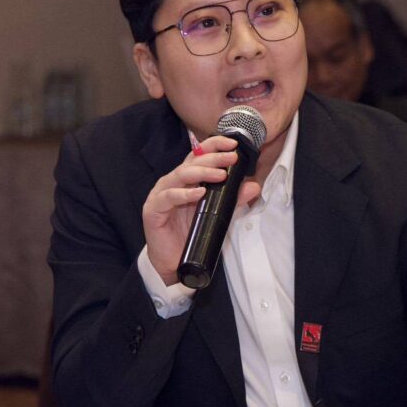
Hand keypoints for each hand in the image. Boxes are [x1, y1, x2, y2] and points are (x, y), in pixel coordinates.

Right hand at [142, 136, 260, 284]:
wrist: (172, 261)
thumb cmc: (191, 233)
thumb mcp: (216, 212)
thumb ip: (233, 198)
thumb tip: (253, 186)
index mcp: (186, 179)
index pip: (199, 155)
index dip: (214, 146)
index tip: (233, 145)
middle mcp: (172, 182)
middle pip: (192, 162)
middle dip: (213, 158)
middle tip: (232, 158)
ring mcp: (161, 194)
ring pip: (181, 175)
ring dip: (202, 173)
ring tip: (220, 175)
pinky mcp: (153, 209)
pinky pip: (169, 197)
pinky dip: (184, 194)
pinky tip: (198, 193)